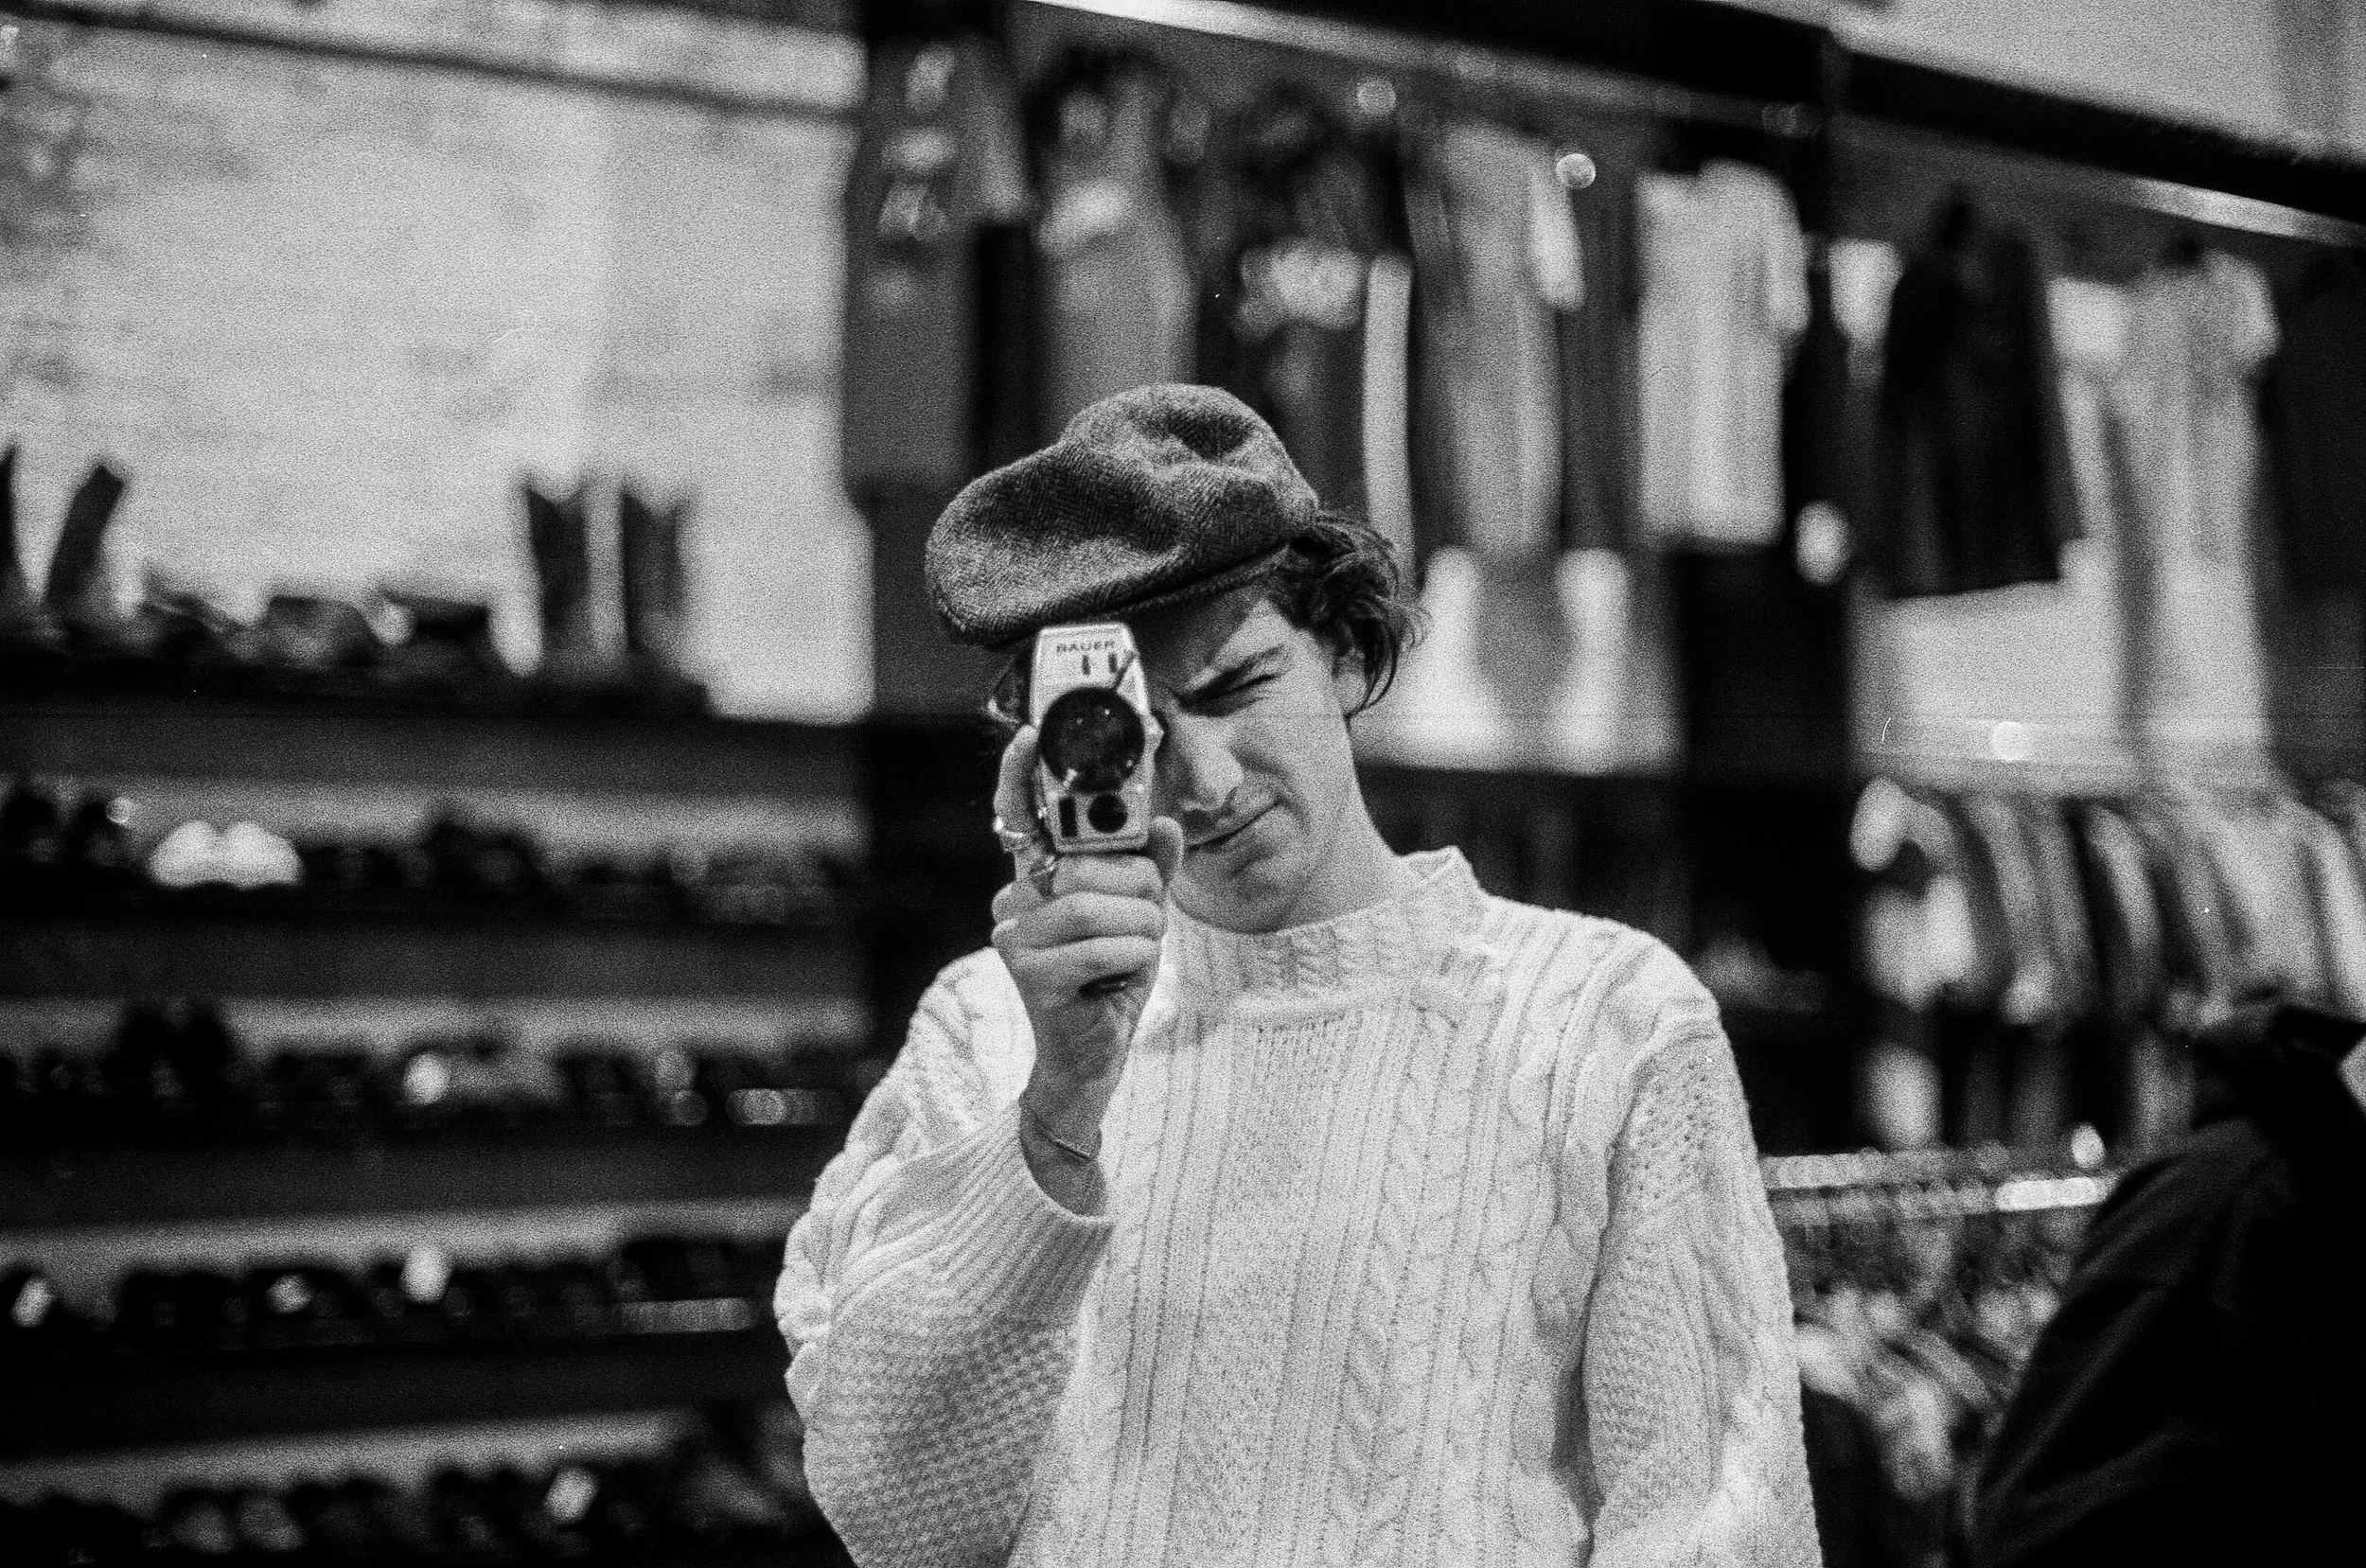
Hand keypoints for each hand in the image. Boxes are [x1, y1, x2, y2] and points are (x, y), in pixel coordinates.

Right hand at [989, 726, 1182, 1144]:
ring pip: (1100, 904)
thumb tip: (1168, 824)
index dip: (1021, 775)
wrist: (1089, 1059)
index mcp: (1037, 877)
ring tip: (1133, 952)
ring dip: (1140, 929)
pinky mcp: (1029, 973)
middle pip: (1090, 864)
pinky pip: (1105, 944)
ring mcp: (1015, 936)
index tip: (1030, 734)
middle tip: (1142, 920)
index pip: (1021, 816)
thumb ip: (1152, 870)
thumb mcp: (1139, 918)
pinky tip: (1120, 978)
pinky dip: (1132, 958)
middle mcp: (1015, 900)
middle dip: (1138, 890)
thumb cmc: (1108, 982)